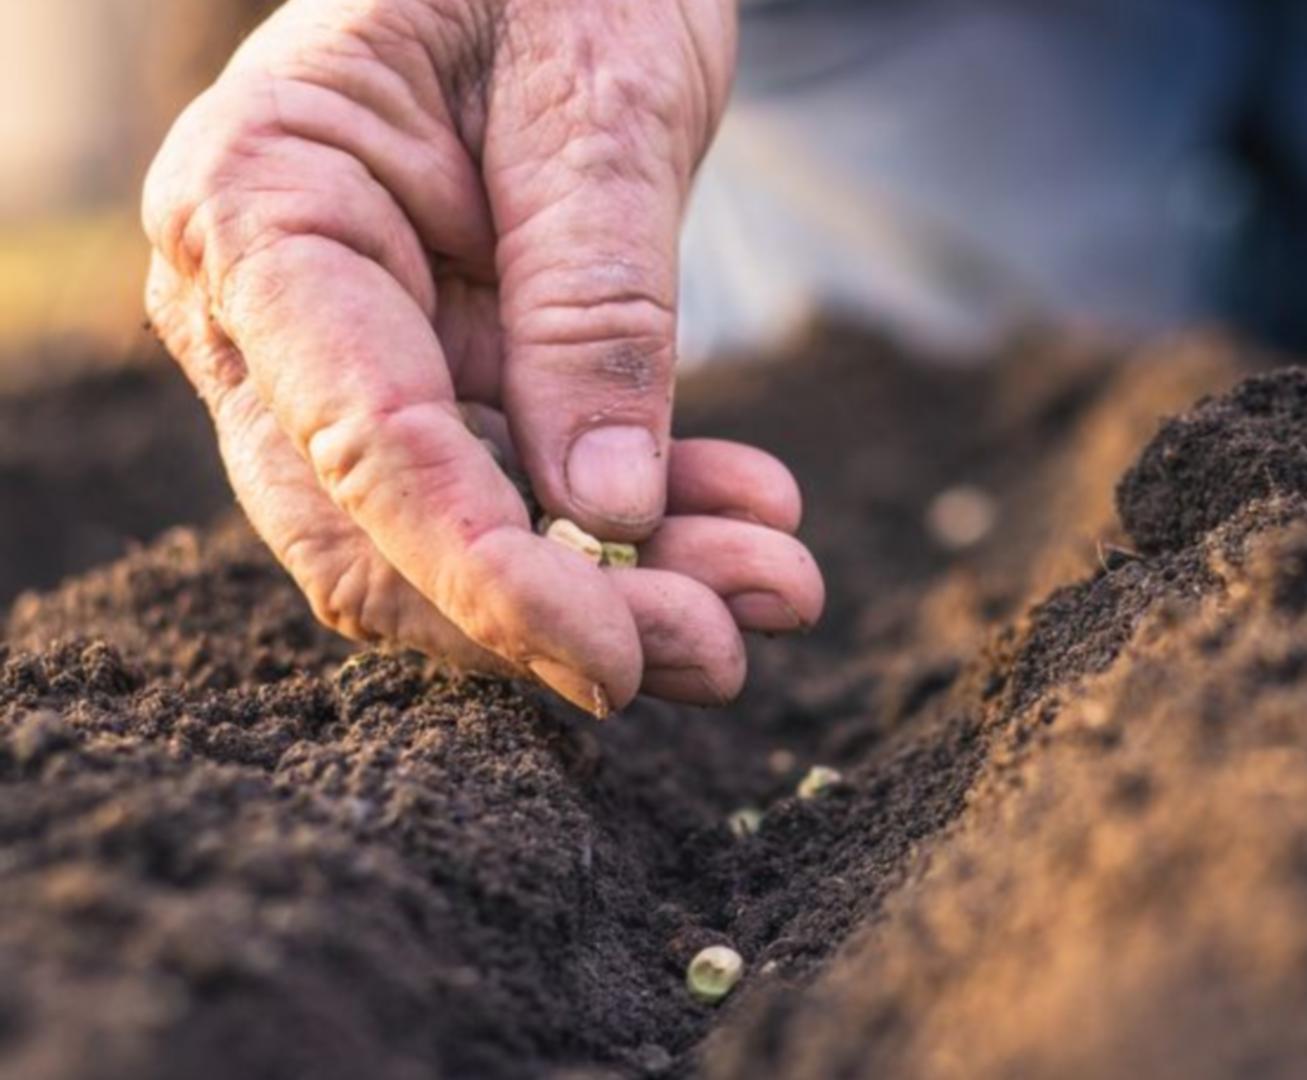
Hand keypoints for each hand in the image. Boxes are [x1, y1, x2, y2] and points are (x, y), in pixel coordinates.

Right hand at [143, 0, 822, 714]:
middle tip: (729, 646)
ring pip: (462, 539)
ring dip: (626, 588)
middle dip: (559, 616)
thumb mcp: (598, 102)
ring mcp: (350, 353)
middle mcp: (270, 306)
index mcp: (264, 205)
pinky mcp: (441, 375)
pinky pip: (525, 492)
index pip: (359, 444)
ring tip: (779, 585)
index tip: (617, 658)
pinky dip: (644, 525)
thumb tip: (606, 516)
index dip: (485, 577)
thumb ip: (594, 302)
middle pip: (383, 535)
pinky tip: (754, 518)